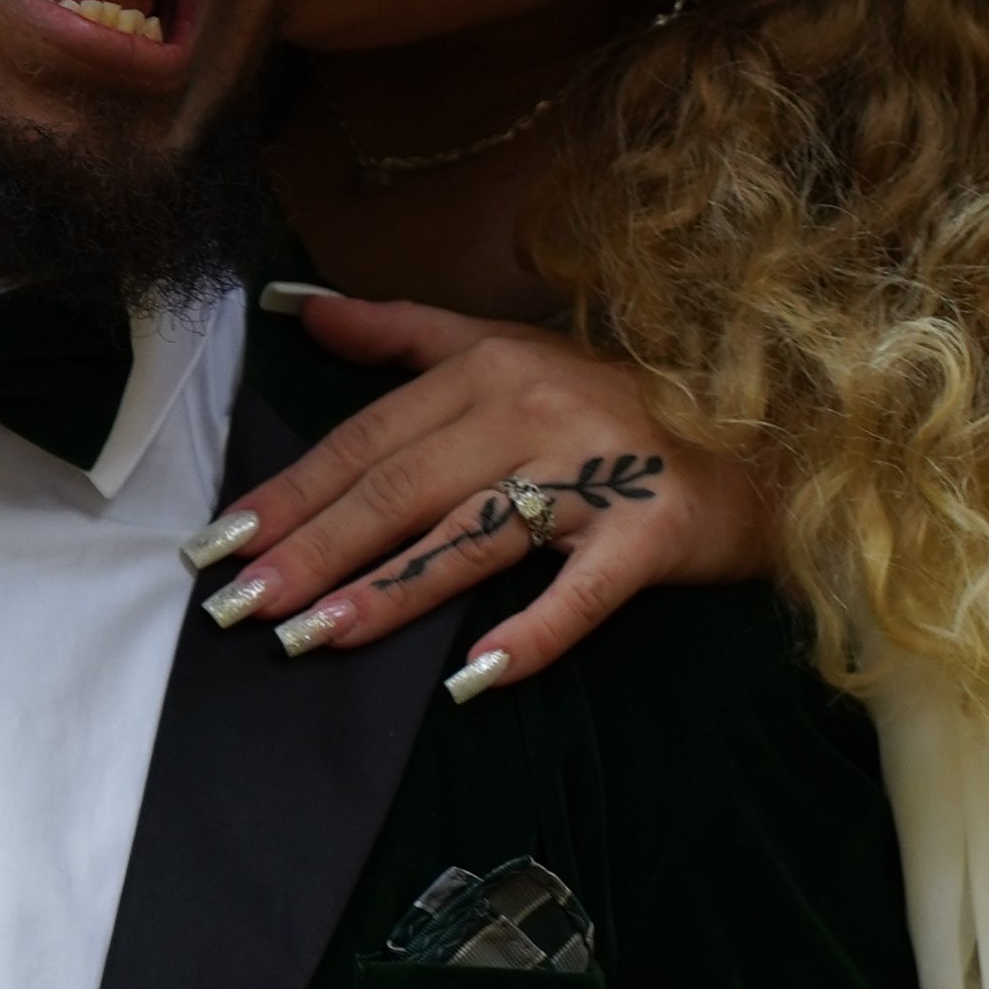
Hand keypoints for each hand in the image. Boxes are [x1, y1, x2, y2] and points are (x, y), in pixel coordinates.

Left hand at [195, 292, 779, 687]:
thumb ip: (404, 335)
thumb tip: (300, 309)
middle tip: (237, 603)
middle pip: (402, 486)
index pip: (368, 437)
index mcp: (492, 366)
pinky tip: (470, 679)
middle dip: (312, 547)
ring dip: (387, 591)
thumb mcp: (513, 348)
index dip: (291, 490)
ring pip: (470, 536)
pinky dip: (529, 635)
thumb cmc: (625, 406)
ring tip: (312, 638)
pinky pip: (581, 593)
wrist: (769, 438)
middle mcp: (537, 408)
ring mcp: (600, 469)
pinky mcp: (654, 532)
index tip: (219, 541)